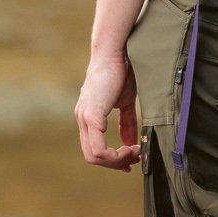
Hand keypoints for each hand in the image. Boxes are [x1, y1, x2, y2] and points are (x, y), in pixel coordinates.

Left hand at [75, 52, 140, 170]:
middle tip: (136, 158)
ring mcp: (85, 118)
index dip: (112, 159)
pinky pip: (99, 148)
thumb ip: (126, 123)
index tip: (130, 160)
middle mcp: (82, 119)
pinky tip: (130, 148)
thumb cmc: (120, 73)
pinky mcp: (92, 116)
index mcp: (88, 117)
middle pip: (92, 157)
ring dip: (117, 160)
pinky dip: (115, 155)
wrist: (115, 53)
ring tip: (135, 152)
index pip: (93, 149)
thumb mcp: (124, 102)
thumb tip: (130, 142)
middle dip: (116, 163)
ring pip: (94, 156)